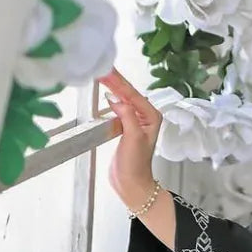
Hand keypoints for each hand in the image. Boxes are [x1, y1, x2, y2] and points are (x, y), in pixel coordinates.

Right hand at [101, 68, 161, 205]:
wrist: (131, 183)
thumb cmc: (135, 163)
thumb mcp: (133, 137)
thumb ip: (127, 116)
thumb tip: (116, 99)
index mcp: (151, 116)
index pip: (133, 94)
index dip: (119, 82)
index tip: (107, 70)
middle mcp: (145, 117)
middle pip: (128, 94)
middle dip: (115, 81)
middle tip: (101, 68)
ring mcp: (135, 122)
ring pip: (123, 100)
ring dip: (112, 88)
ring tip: (101, 75)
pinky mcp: (125, 128)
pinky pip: (118, 109)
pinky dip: (110, 100)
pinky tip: (104, 94)